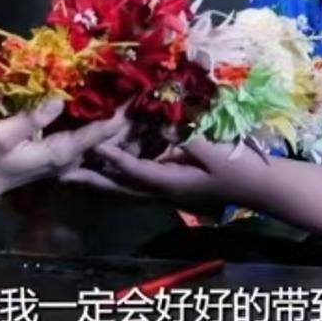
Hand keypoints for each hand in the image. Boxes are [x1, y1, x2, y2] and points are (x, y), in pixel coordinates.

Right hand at [0, 98, 127, 203]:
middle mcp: (70, 157)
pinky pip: (86, 138)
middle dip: (125, 114)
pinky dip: (99, 123)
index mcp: (62, 152)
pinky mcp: (58, 154)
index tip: (138, 90)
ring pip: (99, 138)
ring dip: (115, 119)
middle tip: (143, 86)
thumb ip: (32, 118)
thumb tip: (59, 98)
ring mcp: (65, 158)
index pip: (100, 131)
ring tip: (133, 93)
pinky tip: (104, 105)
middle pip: (106, 137)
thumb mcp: (2, 134)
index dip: (120, 111)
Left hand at [62, 139, 267, 213]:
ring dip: (98, 181)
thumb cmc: (240, 168)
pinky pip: (137, 183)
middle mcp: (162, 192)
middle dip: (90, 181)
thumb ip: (187, 140)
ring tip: (71, 173)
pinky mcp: (171, 186)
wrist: (261, 187)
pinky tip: (106, 169)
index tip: (88, 143)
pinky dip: (118, 176)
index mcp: (171, 184)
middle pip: (118, 188)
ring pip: (124, 189)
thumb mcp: (214, 152)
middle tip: (60, 174)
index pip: (133, 170)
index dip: (110, 157)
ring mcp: (166, 192)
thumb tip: (162, 127)